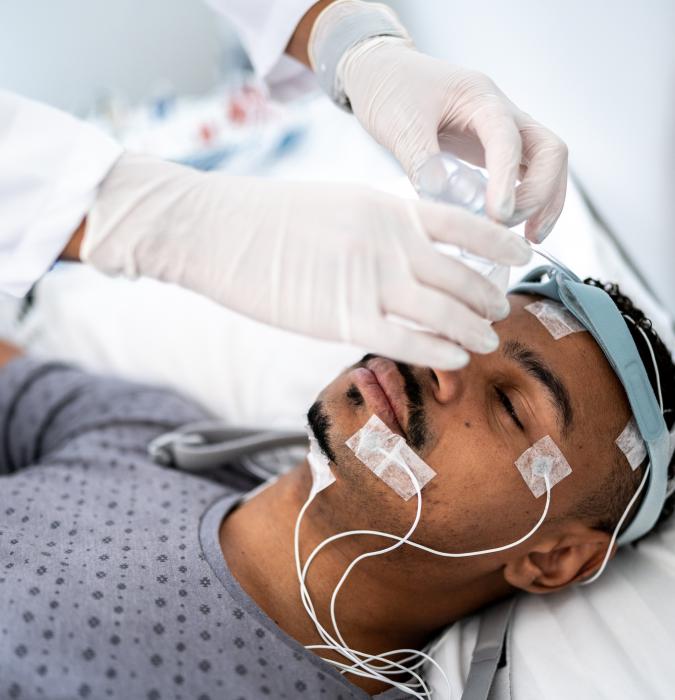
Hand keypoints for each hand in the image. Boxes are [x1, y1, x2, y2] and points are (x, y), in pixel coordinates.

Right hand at [82, 154, 530, 369]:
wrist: (216, 230)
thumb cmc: (270, 216)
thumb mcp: (339, 203)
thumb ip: (381, 228)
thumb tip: (412, 253)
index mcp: (387, 208)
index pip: (464, 223)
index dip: (501, 244)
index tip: (522, 257)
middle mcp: (387, 244)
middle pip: (460, 276)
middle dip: (488, 297)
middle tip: (500, 311)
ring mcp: (367, 282)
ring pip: (442, 312)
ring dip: (473, 328)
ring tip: (487, 339)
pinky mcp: (342, 320)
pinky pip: (407, 341)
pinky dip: (439, 351)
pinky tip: (457, 357)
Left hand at [339, 38, 567, 241]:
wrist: (384, 73)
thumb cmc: (391, 89)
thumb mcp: (401, 124)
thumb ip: (422, 162)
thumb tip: (441, 201)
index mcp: (479, 98)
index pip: (507, 138)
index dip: (506, 179)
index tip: (497, 215)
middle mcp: (501, 112)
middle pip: (549, 150)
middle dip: (540, 194)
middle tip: (509, 229)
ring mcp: (502, 131)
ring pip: (546, 163)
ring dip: (545, 201)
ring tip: (530, 238)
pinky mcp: (493, 149)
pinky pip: (526, 174)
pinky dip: (529, 201)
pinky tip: (515, 227)